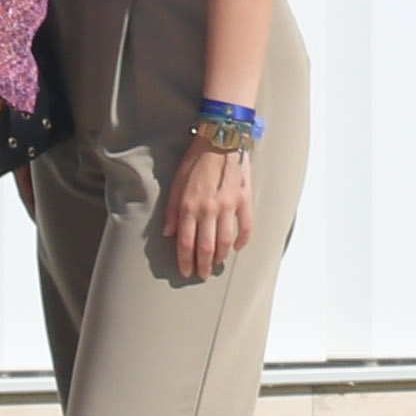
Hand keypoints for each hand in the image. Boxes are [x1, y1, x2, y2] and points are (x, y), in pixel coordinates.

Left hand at [159, 132, 255, 285]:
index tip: (186, 271)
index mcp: (189, 206)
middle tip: (202, 275)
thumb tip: (168, 233)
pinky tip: (237, 248)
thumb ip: (172, 210)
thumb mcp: (176, 182)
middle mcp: (209, 209)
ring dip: (222, 256)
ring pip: (227, 241)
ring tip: (217, 264)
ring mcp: (229, 206)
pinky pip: (246, 226)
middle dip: (203, 264)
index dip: (186, 260)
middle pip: (207, 246)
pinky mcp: (245, 200)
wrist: (221, 141)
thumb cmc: (195, 160)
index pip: (186, 242)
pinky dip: (243, 240)